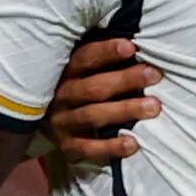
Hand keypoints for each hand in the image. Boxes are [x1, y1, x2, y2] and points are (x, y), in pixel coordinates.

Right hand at [43, 38, 161, 164]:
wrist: (41, 121)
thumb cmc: (77, 90)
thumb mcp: (82, 72)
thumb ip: (102, 62)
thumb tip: (137, 48)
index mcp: (65, 72)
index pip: (83, 58)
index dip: (106, 52)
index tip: (131, 48)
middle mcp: (61, 96)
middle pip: (93, 88)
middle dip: (125, 80)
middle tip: (154, 75)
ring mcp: (62, 122)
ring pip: (93, 115)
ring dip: (125, 110)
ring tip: (153, 107)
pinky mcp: (67, 146)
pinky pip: (88, 148)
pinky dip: (111, 147)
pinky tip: (133, 143)